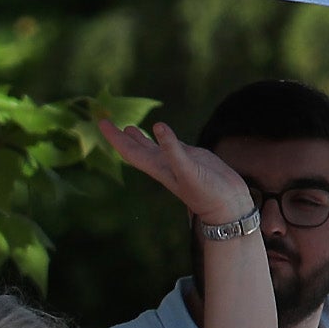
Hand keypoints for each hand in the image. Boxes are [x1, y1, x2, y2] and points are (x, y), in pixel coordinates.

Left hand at [100, 117, 257, 229]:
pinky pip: (172, 146)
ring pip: (152, 148)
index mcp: (158, 168)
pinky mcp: (192, 159)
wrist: (227, 205)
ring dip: (139, 139)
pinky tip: (162, 131)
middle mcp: (163, 165)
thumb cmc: (207, 192)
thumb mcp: (188, 170)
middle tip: (106, 121)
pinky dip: (164, 137)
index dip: (114, 137)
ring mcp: (177, 162)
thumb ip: (173, 150)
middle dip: (120, 136)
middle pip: (135, 149)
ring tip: (129, 128)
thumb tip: (158, 126)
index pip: (129, 151)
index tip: (101, 122)